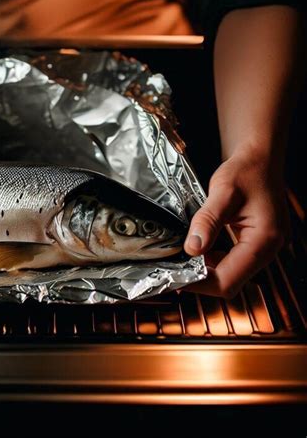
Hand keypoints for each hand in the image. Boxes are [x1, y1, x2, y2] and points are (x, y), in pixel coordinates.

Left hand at [184, 147, 289, 297]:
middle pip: (231, 281)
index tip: (177, 279)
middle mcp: (268, 249)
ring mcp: (262, 248)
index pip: (230, 280)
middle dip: (201, 279)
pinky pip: (232, 261)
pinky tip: (197, 250)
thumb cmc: (246, 170)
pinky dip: (212, 260)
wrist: (259, 159)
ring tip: (182, 261)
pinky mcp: (254, 243)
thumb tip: (192, 248)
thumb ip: (207, 220)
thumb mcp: (223, 192)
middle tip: (175, 271)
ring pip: (230, 273)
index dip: (201, 283)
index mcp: (264, 240)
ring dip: (206, 270)